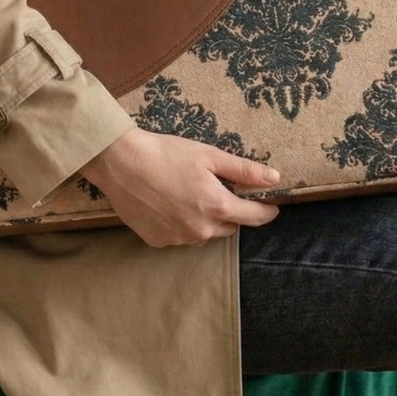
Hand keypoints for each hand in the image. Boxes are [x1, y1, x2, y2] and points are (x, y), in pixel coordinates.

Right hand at [79, 128, 280, 247]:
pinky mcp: (158, 242)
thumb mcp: (209, 156)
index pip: (254, 217)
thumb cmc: (167, 154)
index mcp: (216, 207)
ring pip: (205, 233)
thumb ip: (244, 170)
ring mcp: (178, 239)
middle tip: (217, 188)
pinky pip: (181, 236)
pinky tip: (169, 203)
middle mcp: (200, 231)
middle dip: (230, 210)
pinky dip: (182, 223)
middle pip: (229, 226)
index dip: (266, 210)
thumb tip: (275, 179)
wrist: (121, 163)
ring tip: (189, 193)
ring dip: (206, 219)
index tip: (271, 205)